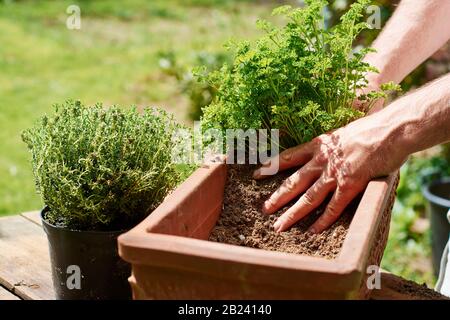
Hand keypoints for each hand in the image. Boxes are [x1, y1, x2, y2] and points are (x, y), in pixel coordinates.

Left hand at [253, 111, 407, 233]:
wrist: (390, 129)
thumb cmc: (371, 129)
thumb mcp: (343, 132)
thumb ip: (332, 145)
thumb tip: (328, 150)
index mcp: (318, 145)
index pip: (288, 157)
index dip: (271, 166)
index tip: (257, 173)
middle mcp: (321, 160)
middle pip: (293, 182)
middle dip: (277, 197)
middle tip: (264, 209)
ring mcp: (334, 174)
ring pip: (308, 198)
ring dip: (292, 214)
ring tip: (279, 226)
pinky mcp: (350, 185)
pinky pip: (333, 207)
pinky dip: (322, 221)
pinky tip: (312, 232)